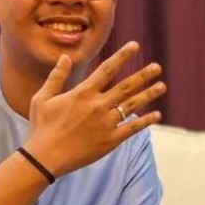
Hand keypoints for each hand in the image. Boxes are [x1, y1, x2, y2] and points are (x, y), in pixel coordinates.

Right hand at [26, 41, 165, 176]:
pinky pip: (132, 128)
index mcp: (82, 93)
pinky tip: (157, 115)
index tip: (135, 46)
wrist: (45, 158)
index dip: (122, 56)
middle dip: (143, 75)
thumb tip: (65, 57)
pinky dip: (146, 121)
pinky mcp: (110, 140)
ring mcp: (106, 123)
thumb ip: (56, 77)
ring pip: (132, 105)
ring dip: (148, 95)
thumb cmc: (41, 127)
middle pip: (126, 86)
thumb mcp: (43, 98)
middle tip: (157, 67)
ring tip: (162, 86)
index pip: (107, 69)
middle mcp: (97, 105)